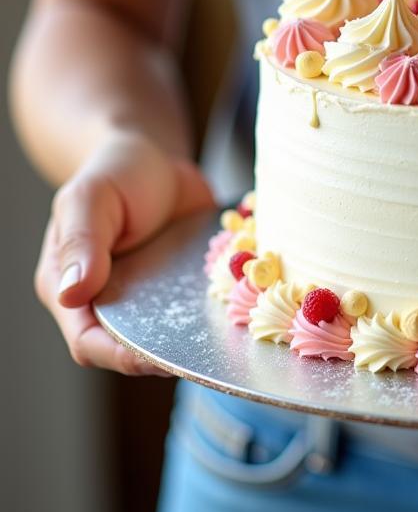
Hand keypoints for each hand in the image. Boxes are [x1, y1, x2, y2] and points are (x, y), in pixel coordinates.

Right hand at [35, 130, 214, 375]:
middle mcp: (110, 300)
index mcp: (71, 289)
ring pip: (172, 333)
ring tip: (235, 334)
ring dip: (201, 336)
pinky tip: (253, 305)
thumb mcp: (90, 198)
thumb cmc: (114, 172)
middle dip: (168, 355)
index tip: (158, 356)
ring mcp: (151, 296)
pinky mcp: (185, 284)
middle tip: (209, 352)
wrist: (154, 155)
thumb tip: (72, 292)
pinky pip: (201, 307)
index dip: (121, 355)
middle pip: (133, 347)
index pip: (89, 342)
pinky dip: (224, 309)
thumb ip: (82, 242)